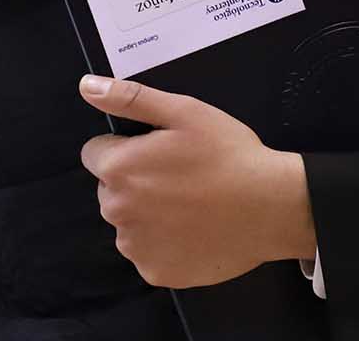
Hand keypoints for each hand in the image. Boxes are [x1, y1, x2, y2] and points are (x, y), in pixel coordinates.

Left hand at [79, 76, 314, 288]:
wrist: (270, 206)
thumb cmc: (229, 155)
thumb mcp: (184, 112)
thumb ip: (131, 98)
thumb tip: (88, 87)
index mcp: (119, 168)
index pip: (96, 153)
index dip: (127, 148)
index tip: (159, 152)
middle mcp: (116, 211)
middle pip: (111, 190)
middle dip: (135, 182)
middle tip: (180, 176)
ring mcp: (135, 247)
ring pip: (128, 223)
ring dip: (147, 214)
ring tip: (190, 204)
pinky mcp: (155, 272)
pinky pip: (148, 252)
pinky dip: (165, 244)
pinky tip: (194, 229)